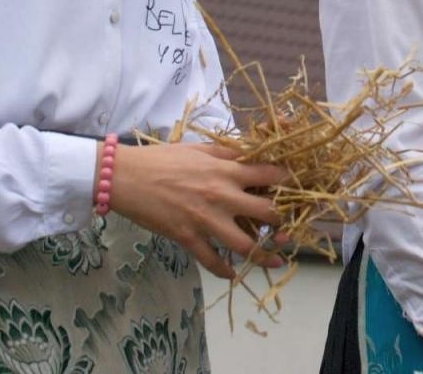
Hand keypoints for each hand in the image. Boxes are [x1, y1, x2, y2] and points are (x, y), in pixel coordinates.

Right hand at [108, 141, 286, 278]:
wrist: (125, 177)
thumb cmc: (161, 159)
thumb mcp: (200, 149)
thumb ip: (227, 154)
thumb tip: (250, 154)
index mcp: (227, 170)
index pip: (270, 174)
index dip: (288, 181)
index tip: (296, 187)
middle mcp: (222, 195)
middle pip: (267, 212)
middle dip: (283, 221)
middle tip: (289, 227)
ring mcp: (205, 220)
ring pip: (244, 244)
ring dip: (263, 256)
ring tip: (276, 262)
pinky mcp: (187, 238)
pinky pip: (212, 261)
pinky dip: (225, 270)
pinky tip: (233, 273)